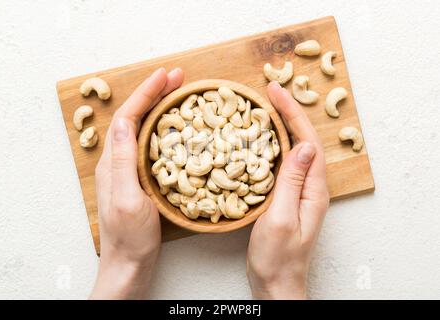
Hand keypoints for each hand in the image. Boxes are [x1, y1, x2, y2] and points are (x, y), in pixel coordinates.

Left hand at [90, 68, 183, 298]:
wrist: (129, 263)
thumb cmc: (130, 236)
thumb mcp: (127, 198)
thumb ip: (123, 160)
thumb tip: (123, 121)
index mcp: (114, 162)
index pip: (128, 117)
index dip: (146, 93)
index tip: (165, 76)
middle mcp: (118, 161)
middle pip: (134, 117)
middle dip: (154, 93)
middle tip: (178, 77)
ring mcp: (128, 169)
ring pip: (142, 128)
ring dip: (158, 107)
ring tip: (178, 93)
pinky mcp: (139, 178)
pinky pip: (149, 143)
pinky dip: (162, 127)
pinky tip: (175, 127)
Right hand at [246, 81, 329, 299]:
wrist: (277, 283)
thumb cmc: (277, 257)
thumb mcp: (280, 218)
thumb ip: (291, 182)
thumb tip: (303, 146)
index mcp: (313, 189)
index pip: (306, 141)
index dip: (292, 113)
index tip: (274, 92)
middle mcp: (310, 187)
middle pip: (303, 140)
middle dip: (288, 112)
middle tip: (269, 91)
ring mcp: (300, 192)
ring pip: (293, 149)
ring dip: (282, 125)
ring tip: (265, 107)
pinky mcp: (288, 197)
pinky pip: (283, 163)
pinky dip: (273, 144)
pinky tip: (261, 139)